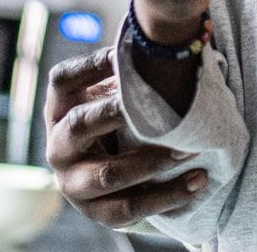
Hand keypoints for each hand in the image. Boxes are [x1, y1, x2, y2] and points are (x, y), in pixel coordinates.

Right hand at [43, 47, 207, 227]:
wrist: (110, 179)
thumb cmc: (117, 125)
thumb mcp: (111, 99)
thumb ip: (128, 77)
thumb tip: (167, 45)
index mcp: (60, 110)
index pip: (62, 79)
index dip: (92, 63)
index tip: (127, 51)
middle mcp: (58, 146)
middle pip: (80, 124)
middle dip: (118, 112)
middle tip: (158, 105)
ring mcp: (73, 182)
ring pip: (109, 173)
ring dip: (153, 161)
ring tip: (190, 149)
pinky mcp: (96, 211)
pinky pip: (131, 208)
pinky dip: (168, 195)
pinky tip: (198, 181)